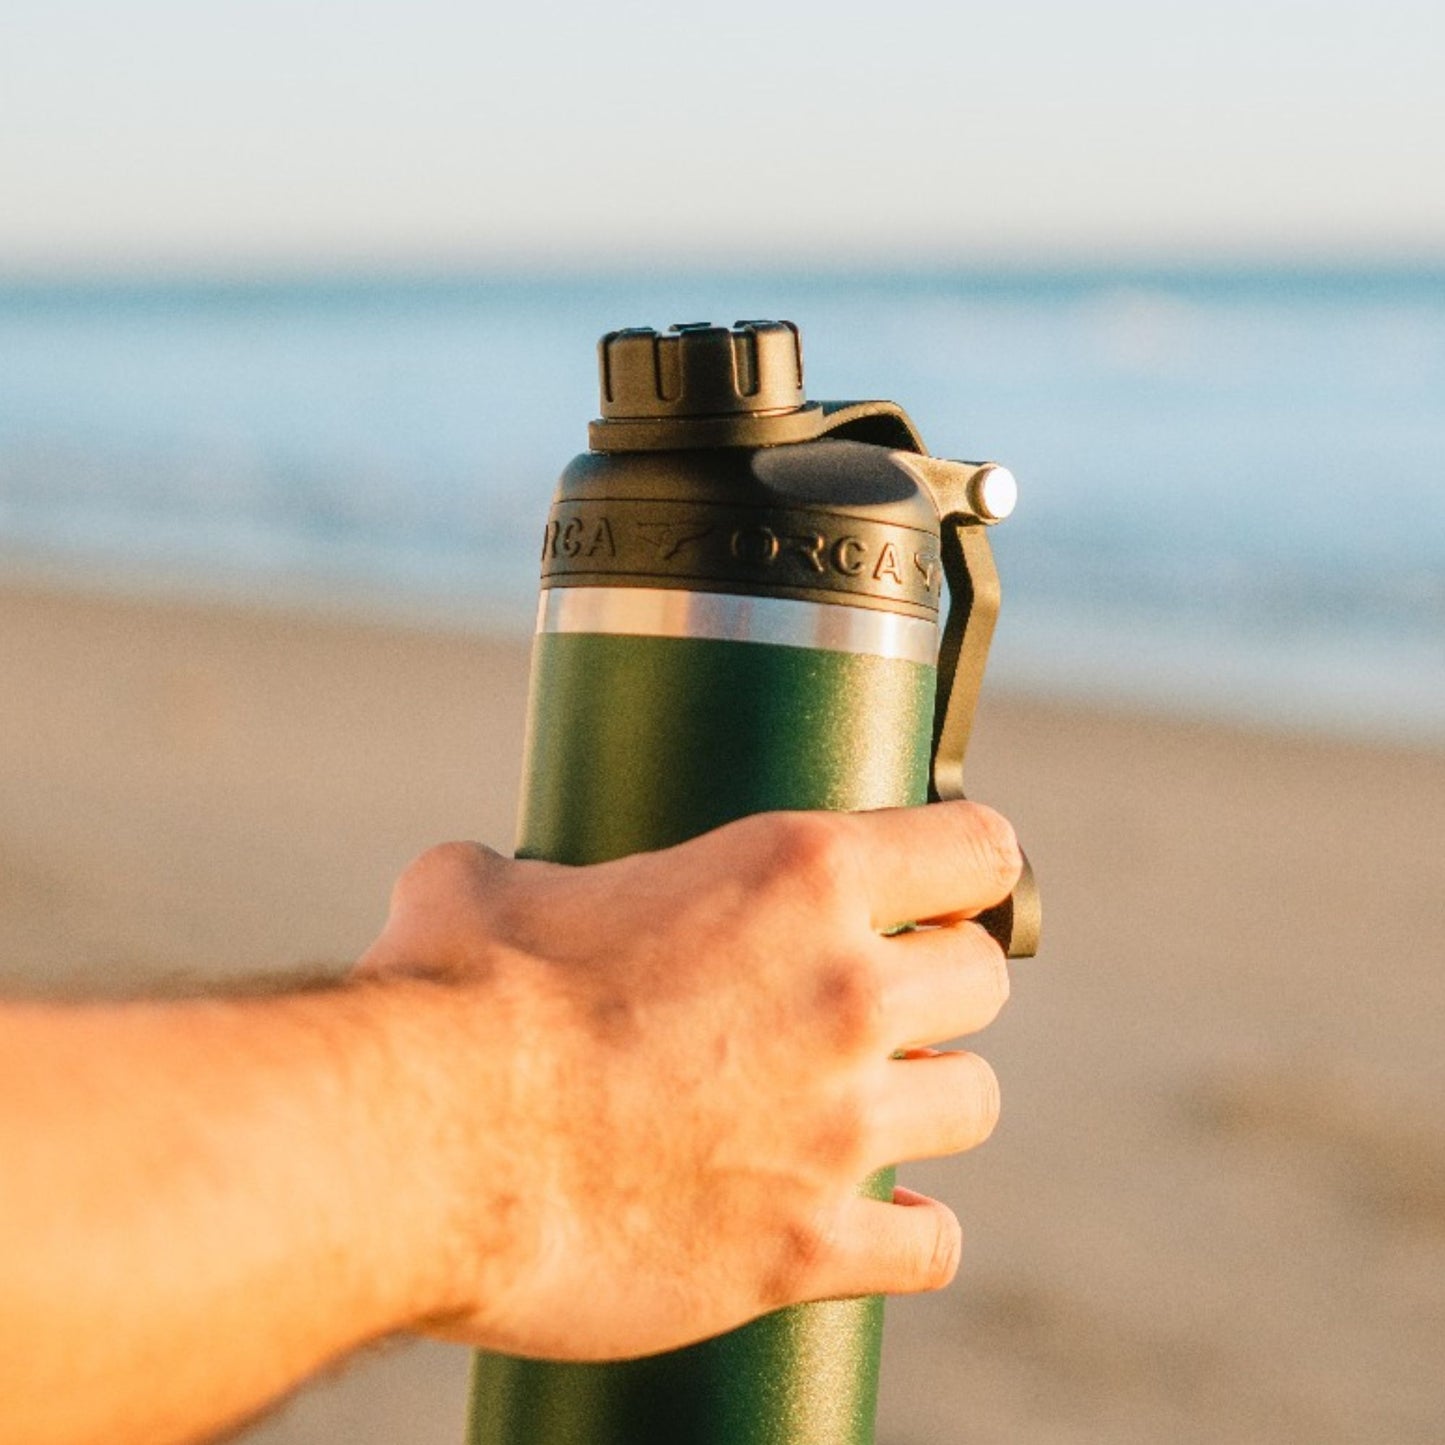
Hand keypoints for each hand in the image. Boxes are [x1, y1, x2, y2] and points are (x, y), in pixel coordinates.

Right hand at [358, 799, 1021, 1361]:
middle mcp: (845, 993)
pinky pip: (927, 1246)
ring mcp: (838, 1125)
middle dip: (939, 982)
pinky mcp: (807, 1246)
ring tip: (867, 1103)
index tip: (939, 886)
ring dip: (929, 1098)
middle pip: (982, 977)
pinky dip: (907, 1232)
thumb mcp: (486, 884)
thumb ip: (525, 870)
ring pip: (974, 1101)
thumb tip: (493, 883)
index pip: (974, 849)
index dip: (963, 864)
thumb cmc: (455, 997)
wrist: (427, 1147)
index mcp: (795, 876)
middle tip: (877, 997)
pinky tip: (872, 1220)